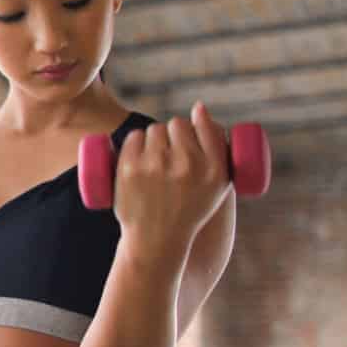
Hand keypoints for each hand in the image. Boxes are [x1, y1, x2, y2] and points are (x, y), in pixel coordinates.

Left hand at [113, 102, 232, 258]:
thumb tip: (199, 106)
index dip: (198, 123)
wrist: (156, 240)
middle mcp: (187, 165)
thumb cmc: (189, 211)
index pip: (206, 126)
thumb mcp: (216, 186)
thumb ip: (216, 148)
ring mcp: (156, 166)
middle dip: (174, 133)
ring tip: (157, 158)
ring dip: (155, 138)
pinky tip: (139, 153)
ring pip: (155, 130)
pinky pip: (134, 138)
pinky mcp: (130, 169)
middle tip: (172, 152)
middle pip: (177, 125)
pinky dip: (136, 142)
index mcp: (214, 169)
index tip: (192, 131)